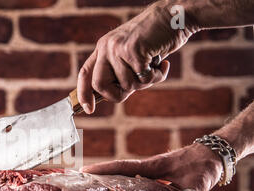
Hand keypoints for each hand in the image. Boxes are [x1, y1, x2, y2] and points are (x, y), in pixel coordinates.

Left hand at [77, 0, 193, 112]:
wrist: (174, 15)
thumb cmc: (155, 38)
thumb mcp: (130, 52)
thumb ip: (119, 70)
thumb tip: (112, 95)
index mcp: (103, 48)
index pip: (85, 73)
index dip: (83, 93)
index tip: (88, 109)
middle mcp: (106, 47)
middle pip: (100, 85)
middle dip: (118, 94)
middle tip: (136, 86)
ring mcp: (118, 48)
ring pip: (127, 85)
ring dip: (146, 82)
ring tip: (154, 65)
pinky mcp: (134, 51)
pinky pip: (144, 79)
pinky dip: (157, 76)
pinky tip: (163, 63)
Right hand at [80, 143, 222, 190]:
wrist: (213, 156)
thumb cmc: (203, 166)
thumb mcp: (197, 184)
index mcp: (152, 166)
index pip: (123, 166)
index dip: (103, 168)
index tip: (84, 170)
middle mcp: (148, 169)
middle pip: (118, 172)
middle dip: (100, 177)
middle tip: (81, 184)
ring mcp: (151, 173)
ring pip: (126, 179)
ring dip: (112, 184)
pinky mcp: (157, 179)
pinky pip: (137, 184)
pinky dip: (127, 190)